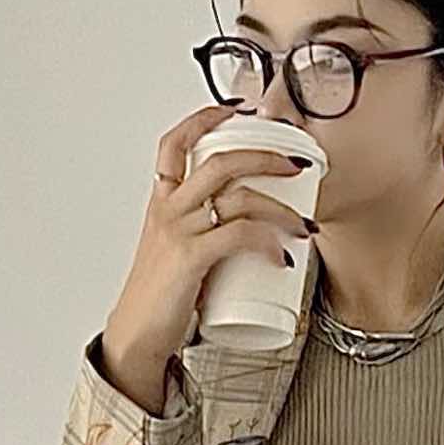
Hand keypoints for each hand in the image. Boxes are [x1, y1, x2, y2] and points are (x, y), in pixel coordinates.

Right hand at [103, 102, 308, 406]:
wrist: (138, 334)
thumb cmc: (163, 294)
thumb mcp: (179, 248)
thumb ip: (208, 229)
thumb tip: (255, 226)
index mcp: (162, 200)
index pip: (175, 143)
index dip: (205, 118)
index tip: (240, 110)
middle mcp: (168, 208)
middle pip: (220, 161)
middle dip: (265, 156)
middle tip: (297, 165)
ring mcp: (178, 232)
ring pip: (238, 198)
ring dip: (281, 208)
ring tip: (305, 224)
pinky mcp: (190, 260)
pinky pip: (238, 237)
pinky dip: (268, 242)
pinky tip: (283, 256)